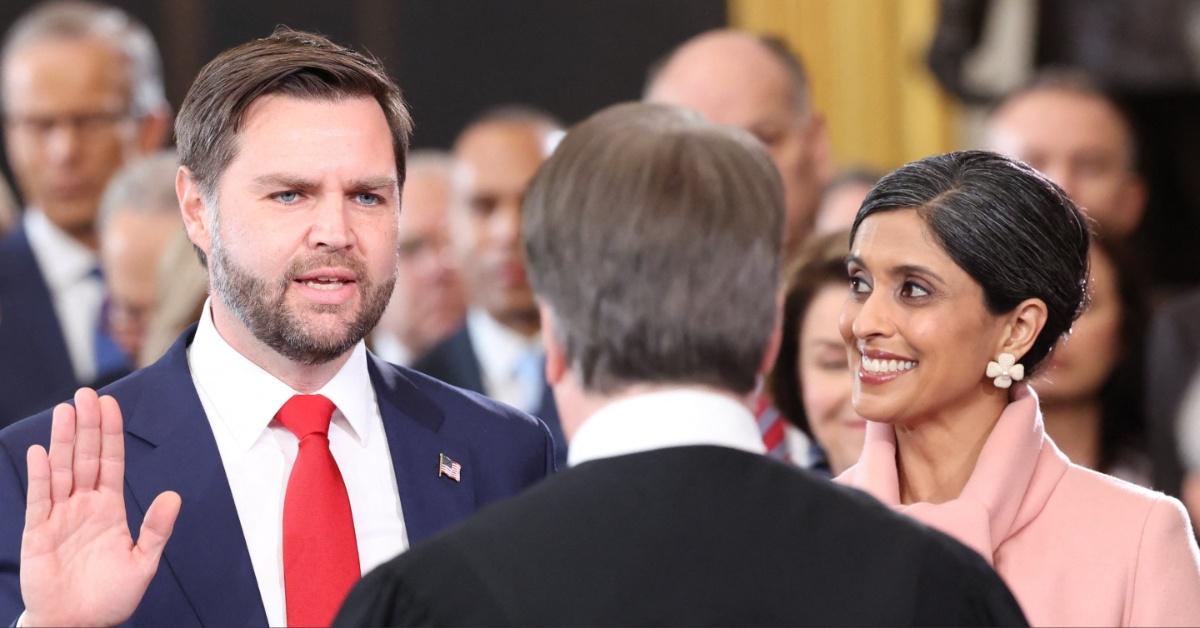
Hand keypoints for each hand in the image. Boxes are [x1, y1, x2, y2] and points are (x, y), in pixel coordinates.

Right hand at [19, 388, 181, 626]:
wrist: (78, 626)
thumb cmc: (109, 597)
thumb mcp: (142, 562)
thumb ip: (156, 529)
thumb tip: (173, 496)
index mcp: (109, 508)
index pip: (110, 462)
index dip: (110, 434)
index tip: (110, 405)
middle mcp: (83, 506)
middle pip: (86, 458)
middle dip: (88, 426)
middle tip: (86, 393)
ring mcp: (59, 516)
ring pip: (62, 470)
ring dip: (64, 441)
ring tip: (66, 410)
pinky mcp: (38, 533)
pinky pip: (39, 499)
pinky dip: (41, 475)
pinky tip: (42, 451)